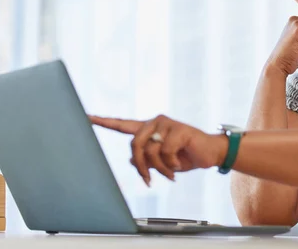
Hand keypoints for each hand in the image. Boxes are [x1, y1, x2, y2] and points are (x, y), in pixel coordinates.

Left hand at [89, 114, 226, 185]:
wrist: (210, 154)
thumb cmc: (185, 156)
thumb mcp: (162, 162)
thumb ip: (146, 160)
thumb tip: (132, 161)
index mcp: (149, 129)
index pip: (123, 125)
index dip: (104, 122)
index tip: (87, 117)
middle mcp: (155, 122)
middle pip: (134, 144)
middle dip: (141, 166)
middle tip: (148, 180)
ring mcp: (167, 124)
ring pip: (150, 151)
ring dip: (160, 169)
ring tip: (171, 173)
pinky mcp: (178, 129)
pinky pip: (165, 152)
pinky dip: (171, 165)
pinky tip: (180, 165)